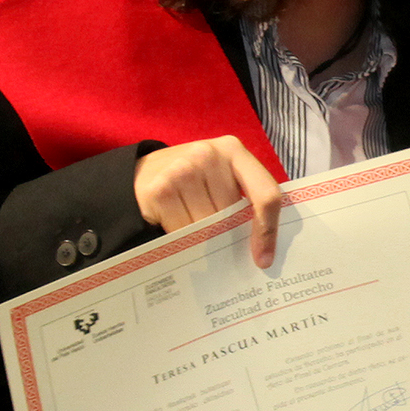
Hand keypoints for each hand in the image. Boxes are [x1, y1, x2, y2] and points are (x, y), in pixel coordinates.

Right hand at [135, 135, 282, 266]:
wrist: (141, 172)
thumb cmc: (193, 180)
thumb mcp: (220, 177)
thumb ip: (242, 198)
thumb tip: (262, 249)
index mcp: (233, 151)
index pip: (265, 193)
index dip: (268, 230)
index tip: (263, 259)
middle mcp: (208, 155)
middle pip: (231, 215)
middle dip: (227, 234)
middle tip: (219, 241)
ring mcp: (182, 170)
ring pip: (207, 226)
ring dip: (203, 238)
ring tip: (194, 229)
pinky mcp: (160, 190)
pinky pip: (183, 232)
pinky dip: (183, 239)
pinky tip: (177, 228)